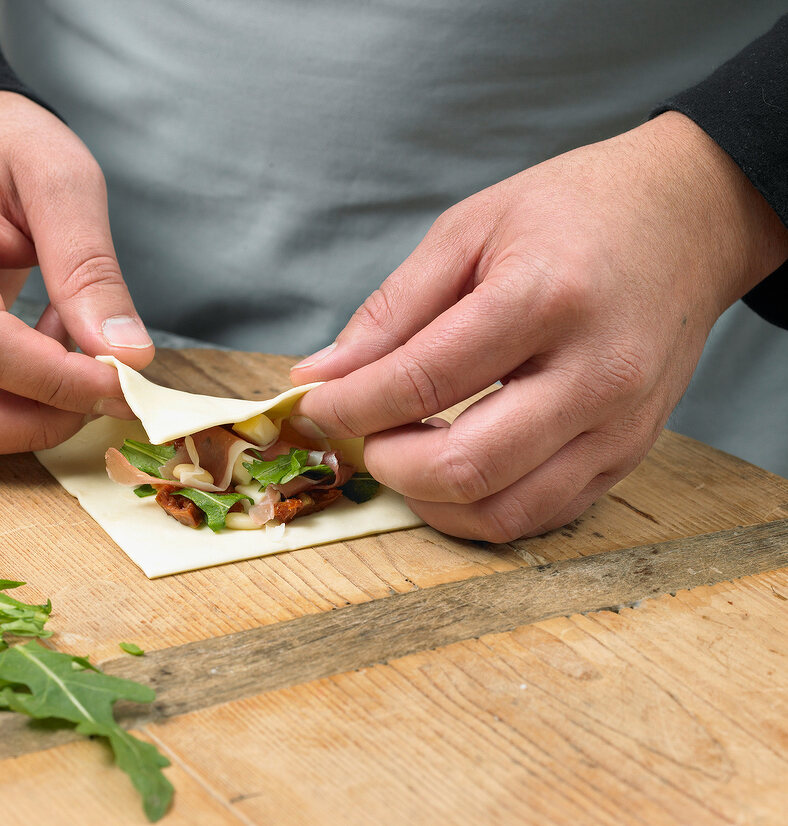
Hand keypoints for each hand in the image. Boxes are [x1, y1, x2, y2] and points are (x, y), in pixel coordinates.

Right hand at [0, 91, 152, 452]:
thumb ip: (89, 267)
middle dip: (33, 422)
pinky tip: (48, 347)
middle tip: (104, 395)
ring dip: (25, 413)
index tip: (123, 385)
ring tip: (74, 348)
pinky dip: (13, 401)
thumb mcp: (61, 179)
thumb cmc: (1, 147)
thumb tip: (125, 354)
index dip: (55, 380)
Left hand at [291, 112, 787, 540]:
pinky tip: (453, 469)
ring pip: (503, 511)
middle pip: (464, 467)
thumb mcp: (469, 230)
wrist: (689, 218)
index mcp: (545, 298)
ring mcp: (620, 424)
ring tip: (403, 452)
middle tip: (361, 432)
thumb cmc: (574, 211)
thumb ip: (392, 310)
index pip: (420, 381)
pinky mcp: (630, 453)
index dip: (349, 405)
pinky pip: (541, 514)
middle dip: (387, 463)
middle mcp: (593, 373)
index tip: (313, 404)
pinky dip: (480, 506)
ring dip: (429, 499)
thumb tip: (322, 375)